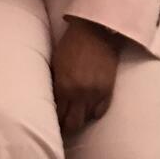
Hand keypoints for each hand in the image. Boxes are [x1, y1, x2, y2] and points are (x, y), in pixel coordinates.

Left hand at [52, 18, 120, 135]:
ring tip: (74, 117)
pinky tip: (88, 110)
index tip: (50, 123)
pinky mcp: (108, 90)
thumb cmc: (70, 45)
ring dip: (79, 119)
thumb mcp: (55, 64)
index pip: (56, 116)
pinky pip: (100, 111)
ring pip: (86, 119)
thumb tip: (50, 100)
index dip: (53, 121)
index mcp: (63, 87)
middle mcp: (80, 94)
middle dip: (66, 126)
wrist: (95, 32)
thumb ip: (54, 84)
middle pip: (72, 124)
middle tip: (62, 125)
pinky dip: (94, 112)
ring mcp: (96, 93)